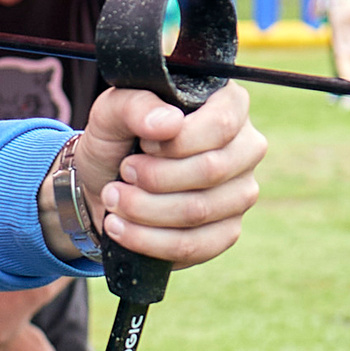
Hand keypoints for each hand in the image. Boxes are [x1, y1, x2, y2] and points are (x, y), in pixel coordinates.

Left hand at [61, 81, 264, 269]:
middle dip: (155, 178)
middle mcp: (246, 148)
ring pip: (200, 211)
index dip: (175, 142)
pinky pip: (195, 246)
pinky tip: (120, 228)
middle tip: (123, 173)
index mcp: (229, 104)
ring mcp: (241, 192)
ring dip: (145, 210)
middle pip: (212, 170)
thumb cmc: (117, 139)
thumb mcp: (112, 111)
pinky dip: (149, 241)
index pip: (220, 124)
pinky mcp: (226, 232)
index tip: (142, 145)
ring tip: (114, 198)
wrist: (104, 184)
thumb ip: (136, 106)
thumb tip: (169, 124)